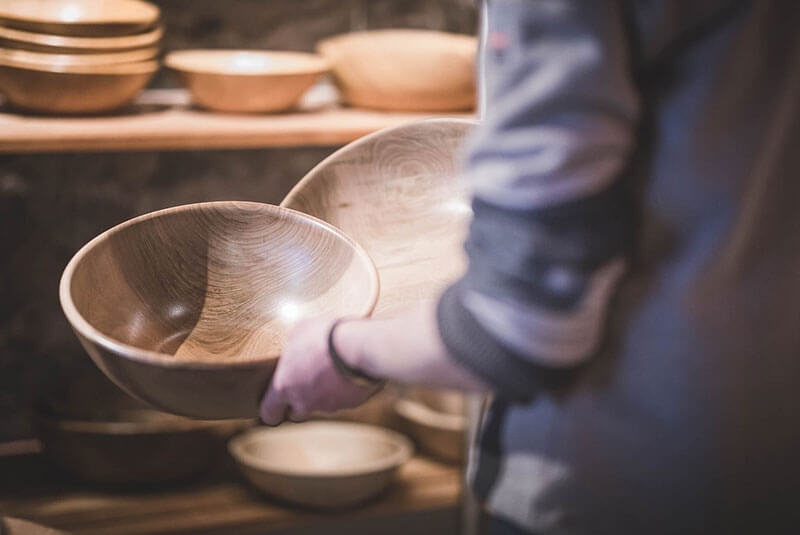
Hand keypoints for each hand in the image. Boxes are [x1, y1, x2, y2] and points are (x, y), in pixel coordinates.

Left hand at [260, 317, 379, 424]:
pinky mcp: (351, 404)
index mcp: (285, 385)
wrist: (361, 345)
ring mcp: (329, 406)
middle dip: (299, 403)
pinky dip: (345, 389)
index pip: (269, 412)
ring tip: (333, 370)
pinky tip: (350, 371)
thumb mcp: (300, 330)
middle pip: (296, 414)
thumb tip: (294, 345)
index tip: (275, 406)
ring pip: (322, 405)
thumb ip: (293, 344)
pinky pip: (345, 400)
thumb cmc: (326, 336)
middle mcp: (304, 401)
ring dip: (324, 393)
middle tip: (306, 384)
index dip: (271, 410)